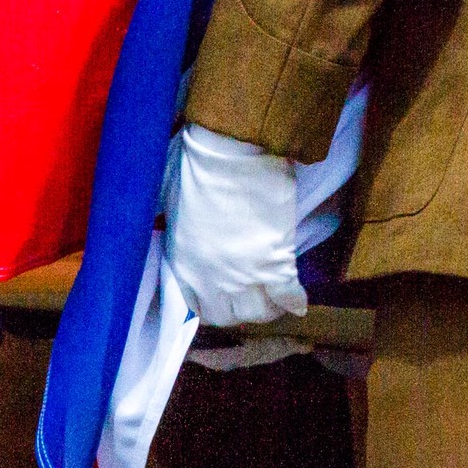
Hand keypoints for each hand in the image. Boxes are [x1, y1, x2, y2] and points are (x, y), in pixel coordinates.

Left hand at [161, 125, 307, 328]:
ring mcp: (245, 274)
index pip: (196, 306)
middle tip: (248, 292)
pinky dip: (294, 301)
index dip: (210, 302)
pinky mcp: (276, 263)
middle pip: (228, 316)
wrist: (232, 151)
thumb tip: (181, 228)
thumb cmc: (195, 168)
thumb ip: (177, 228)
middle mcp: (211, 278)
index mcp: (182, 264)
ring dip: (266, 307)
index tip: (220, 294)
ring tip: (273, 295)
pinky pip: (287, 297)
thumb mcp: (170, 203)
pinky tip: (297, 301)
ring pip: (258, 313)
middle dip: (237, 308)